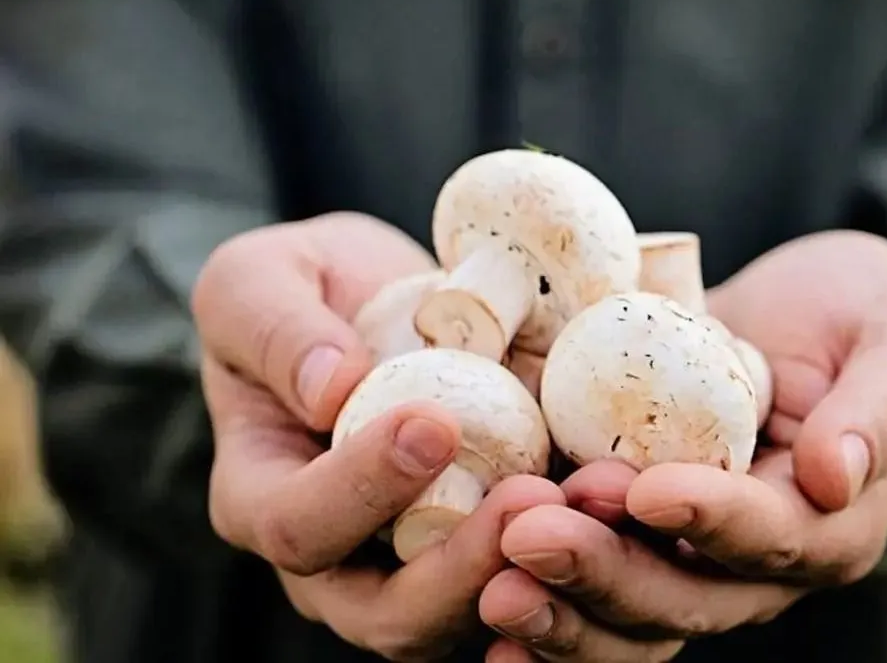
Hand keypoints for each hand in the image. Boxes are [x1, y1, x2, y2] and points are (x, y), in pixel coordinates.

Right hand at [193, 212, 565, 660]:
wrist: (381, 302)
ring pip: (477, 612)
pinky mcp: (494, 545)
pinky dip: (583, 545)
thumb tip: (331, 390)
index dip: (360, 491)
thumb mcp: (257, 281)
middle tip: (527, 497)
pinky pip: (540, 574)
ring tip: (587, 503)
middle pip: (393, 614)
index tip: (431, 423)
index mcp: (265, 499)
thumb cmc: (304, 292)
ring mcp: (422, 565)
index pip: (299, 526)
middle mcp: (341, 559)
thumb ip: (275, 328)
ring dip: (537, 570)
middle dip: (464, 567)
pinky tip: (621, 498)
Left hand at [476, 231, 886, 660]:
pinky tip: (481, 601)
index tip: (645, 488)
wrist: (807, 321)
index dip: (709, 519)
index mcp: (828, 524)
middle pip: (684, 596)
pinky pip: (587, 587)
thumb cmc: (866, 321)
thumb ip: (884, 407)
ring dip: (559, 602)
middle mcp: (754, 563)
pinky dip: (542, 604)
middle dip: (607, 571)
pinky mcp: (631, 532)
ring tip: (491, 582)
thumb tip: (838, 475)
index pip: (770, 538)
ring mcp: (687, 555)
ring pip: (627, 613)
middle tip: (530, 535)